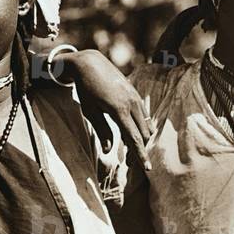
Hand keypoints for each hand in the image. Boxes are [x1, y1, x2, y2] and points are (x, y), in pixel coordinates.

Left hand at [53, 49, 155, 168]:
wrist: (90, 64)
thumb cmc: (86, 89)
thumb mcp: (90, 111)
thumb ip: (102, 131)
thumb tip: (109, 151)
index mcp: (119, 110)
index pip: (134, 138)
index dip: (140, 155)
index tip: (147, 168)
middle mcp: (131, 103)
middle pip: (144, 134)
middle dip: (140, 150)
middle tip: (130, 164)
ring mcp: (136, 98)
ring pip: (147, 125)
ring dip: (142, 140)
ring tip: (131, 152)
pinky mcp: (136, 95)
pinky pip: (144, 116)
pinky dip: (142, 128)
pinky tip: (134, 135)